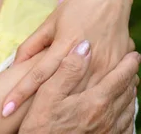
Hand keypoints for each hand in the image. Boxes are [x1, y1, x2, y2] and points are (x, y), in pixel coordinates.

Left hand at [2, 0, 132, 116]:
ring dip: (64, 111)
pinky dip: (85, 102)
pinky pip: (99, 89)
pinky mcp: (116, 66)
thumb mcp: (50, 22)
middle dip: (40, 108)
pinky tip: (73, 115)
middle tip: (21, 127)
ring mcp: (104, 63)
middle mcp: (85, 57)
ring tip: (44, 127)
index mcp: (65, 44)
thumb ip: (32, 45)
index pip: (38, 74)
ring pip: (80, 93)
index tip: (5, 108)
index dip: (20, 92)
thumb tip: (15, 65)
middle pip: (59, 88)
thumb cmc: (75, 8)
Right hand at [18, 43, 138, 132]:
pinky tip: (124, 112)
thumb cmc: (41, 125)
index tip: (134, 55)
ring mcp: (109, 132)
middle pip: (127, 92)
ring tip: (129, 84)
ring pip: (128, 109)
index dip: (128, 64)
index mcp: (95, 101)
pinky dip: (128, 113)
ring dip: (131, 93)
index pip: (119, 78)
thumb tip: (84, 47)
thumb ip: (68, 70)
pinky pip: (126, 126)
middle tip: (132, 65)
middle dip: (131, 77)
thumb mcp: (48, 93)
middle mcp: (108, 117)